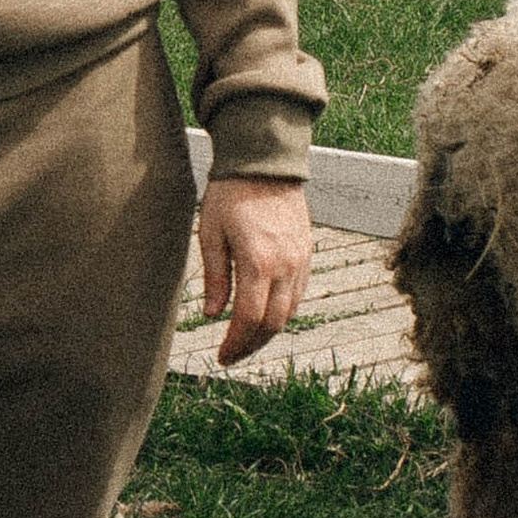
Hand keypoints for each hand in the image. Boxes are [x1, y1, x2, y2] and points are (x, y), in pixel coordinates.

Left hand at [197, 175, 313, 367]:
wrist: (265, 161)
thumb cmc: (230, 193)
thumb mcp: (211, 233)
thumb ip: (214, 277)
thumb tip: (212, 315)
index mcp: (258, 261)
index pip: (249, 319)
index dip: (235, 344)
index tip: (221, 356)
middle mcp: (285, 265)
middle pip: (273, 323)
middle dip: (252, 345)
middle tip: (232, 355)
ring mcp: (300, 259)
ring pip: (290, 312)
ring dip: (268, 332)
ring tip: (246, 340)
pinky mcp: (306, 252)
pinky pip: (299, 294)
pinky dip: (282, 312)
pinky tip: (265, 314)